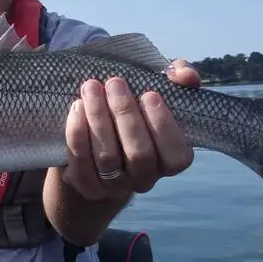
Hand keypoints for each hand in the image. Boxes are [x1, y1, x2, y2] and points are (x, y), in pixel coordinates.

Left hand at [61, 59, 199, 200]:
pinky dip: (78, 133)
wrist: (99, 133)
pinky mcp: (88, 185)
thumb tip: (185, 76)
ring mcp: (116, 186)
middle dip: (126, 114)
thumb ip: (180, 77)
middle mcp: (145, 178)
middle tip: (115, 83)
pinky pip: (82, 164)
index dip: (163, 126)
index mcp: (169, 160)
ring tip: (91, 87)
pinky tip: (77, 107)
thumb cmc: (138, 108)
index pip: (176, 156)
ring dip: (99, 118)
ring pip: (108, 158)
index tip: (149, 94)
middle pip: (140, 155)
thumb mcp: (161, 88)